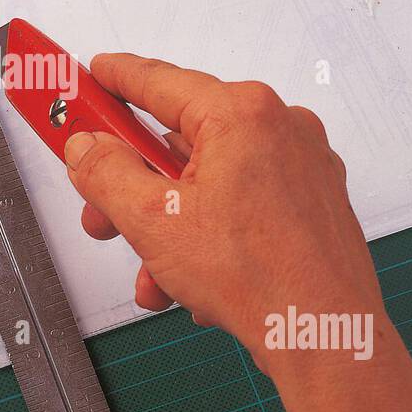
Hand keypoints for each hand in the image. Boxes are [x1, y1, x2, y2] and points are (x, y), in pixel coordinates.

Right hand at [63, 54, 380, 364]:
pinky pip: (241, 202)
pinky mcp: (310, 201)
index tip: (91, 75)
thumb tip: (86, 150)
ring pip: (209, 179)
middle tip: (99, 205)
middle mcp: (278, 127)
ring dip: (169, 223)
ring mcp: (300, 165)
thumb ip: (106, 174)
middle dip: (134, 183)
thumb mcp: (152, 221)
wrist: (324, 336)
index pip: (159, 81)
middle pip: (181, 139)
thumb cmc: (260, 277)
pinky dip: (209, 233)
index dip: (114, 78)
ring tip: (150, 269)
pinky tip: (189, 279)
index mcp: (241, 113)